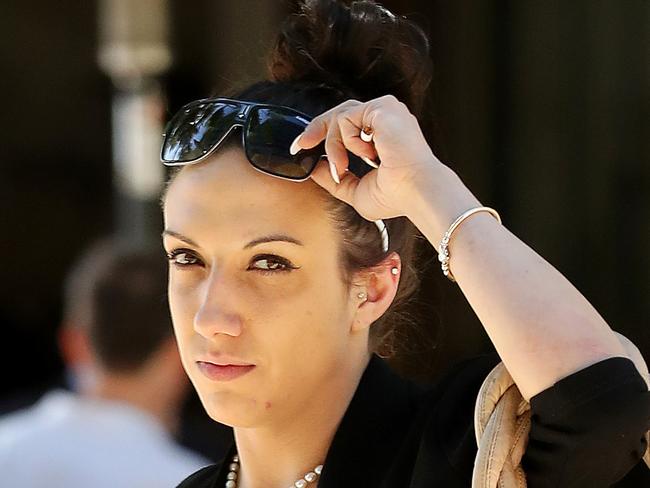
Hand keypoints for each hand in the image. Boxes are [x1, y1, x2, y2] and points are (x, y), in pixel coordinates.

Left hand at [291, 95, 440, 220]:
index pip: (347, 123)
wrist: (415, 193)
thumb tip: (314, 167)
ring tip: (342, 168)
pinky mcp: (383, 108)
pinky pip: (347, 118)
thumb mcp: (354, 190)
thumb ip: (334, 178)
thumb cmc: (396, 196)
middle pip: (340, 112)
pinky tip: (364, 155)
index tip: (301, 146)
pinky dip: (347, 141)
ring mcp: (386, 111)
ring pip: (340, 116)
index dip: (321, 133)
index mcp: (382, 134)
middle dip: (316, 129)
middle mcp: (386, 119)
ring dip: (334, 146)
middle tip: (301, 145)